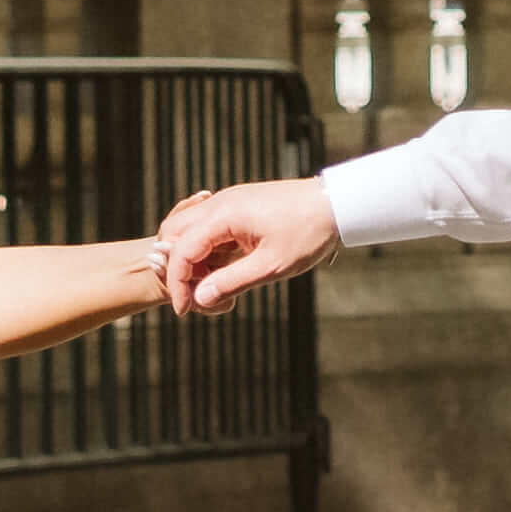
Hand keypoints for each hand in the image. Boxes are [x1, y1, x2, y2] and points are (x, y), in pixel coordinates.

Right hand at [156, 175, 343, 314]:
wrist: (336, 204)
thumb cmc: (308, 232)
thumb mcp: (271, 265)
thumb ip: (232, 282)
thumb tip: (200, 298)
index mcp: (223, 215)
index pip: (181, 250)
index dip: (178, 283)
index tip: (185, 310)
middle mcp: (220, 203)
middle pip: (174, 233)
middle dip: (177, 266)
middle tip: (195, 293)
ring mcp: (229, 202)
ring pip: (189, 228)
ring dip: (192, 257)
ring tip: (212, 283)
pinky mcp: (239, 206)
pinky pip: (209, 226)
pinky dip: (207, 248)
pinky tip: (223, 267)